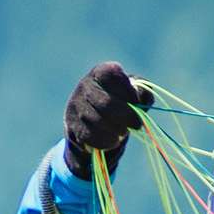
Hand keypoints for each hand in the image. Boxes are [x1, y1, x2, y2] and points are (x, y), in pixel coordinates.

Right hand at [62, 61, 153, 178]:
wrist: (94, 122)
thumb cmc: (119, 103)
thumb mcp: (132, 95)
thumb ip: (142, 93)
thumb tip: (142, 98)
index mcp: (102, 71)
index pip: (113, 75)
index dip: (128, 91)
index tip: (136, 103)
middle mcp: (85, 84)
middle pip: (106, 103)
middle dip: (126, 117)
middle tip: (136, 125)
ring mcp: (75, 104)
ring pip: (97, 121)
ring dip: (116, 131)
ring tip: (123, 133)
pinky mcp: (71, 123)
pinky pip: (89, 135)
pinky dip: (105, 141)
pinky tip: (113, 141)